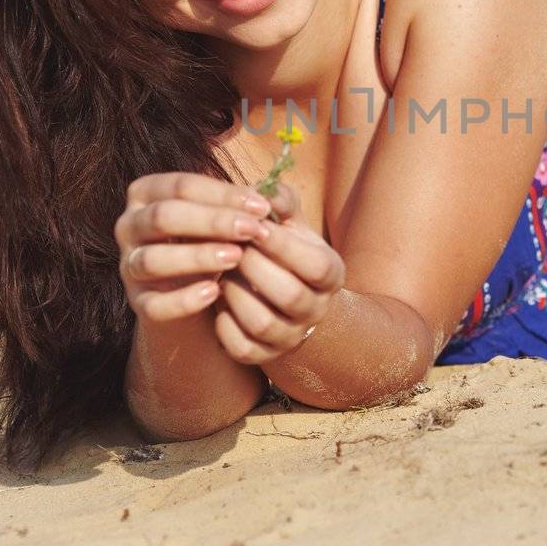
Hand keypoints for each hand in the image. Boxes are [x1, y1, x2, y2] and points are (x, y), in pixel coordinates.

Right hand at [115, 172, 275, 322]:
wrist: (200, 294)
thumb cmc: (215, 240)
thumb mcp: (229, 217)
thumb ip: (248, 204)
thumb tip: (273, 195)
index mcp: (147, 193)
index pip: (181, 186)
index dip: (223, 194)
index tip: (261, 207)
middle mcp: (129, 225)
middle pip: (164, 217)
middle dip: (212, 222)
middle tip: (252, 230)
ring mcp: (129, 266)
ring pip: (153, 259)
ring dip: (197, 257)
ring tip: (236, 257)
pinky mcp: (138, 303)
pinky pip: (154, 304)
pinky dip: (183, 300)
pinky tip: (215, 293)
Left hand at [214, 179, 346, 364]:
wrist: (285, 298)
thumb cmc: (285, 249)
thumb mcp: (290, 223)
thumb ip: (280, 202)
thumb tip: (263, 189)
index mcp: (330, 274)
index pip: (313, 264)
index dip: (281, 244)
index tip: (252, 225)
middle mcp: (315, 310)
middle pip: (288, 294)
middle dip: (254, 266)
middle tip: (229, 247)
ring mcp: (289, 336)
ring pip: (261, 322)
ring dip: (235, 293)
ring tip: (221, 272)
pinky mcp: (261, 356)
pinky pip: (240, 347)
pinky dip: (223, 323)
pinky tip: (216, 299)